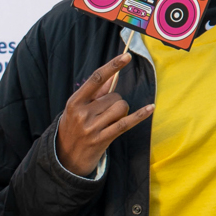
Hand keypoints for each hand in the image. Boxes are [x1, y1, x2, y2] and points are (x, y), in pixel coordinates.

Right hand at [55, 52, 152, 177]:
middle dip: (115, 102)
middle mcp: (83, 114)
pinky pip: (126, 123)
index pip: (96, 79)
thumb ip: (94, 93)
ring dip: (122, 112)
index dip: (112, 66)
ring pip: (121, 107)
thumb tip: (111, 77)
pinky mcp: (102, 139)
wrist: (64, 158)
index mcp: (74, 102)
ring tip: (110, 121)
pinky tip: (150, 108)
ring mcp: (92, 128)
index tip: (126, 57)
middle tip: (105, 114)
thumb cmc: (73, 128)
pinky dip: (140, 115)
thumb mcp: (76, 109)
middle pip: (114, 96)